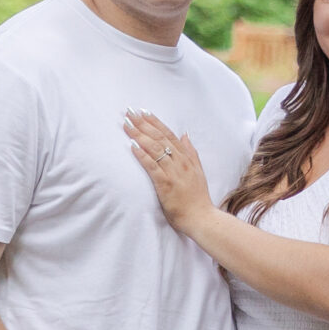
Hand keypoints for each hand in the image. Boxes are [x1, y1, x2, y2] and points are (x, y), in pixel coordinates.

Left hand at [124, 110, 213, 230]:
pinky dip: (142, 156)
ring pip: (155, 149)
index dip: (155, 122)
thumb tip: (185, 134)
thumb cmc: (198, 198)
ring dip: (139, 135)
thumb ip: (191, 152)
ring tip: (127, 125)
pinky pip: (152, 167)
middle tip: (130, 112)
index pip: (169, 135)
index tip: (143, 112)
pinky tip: (132, 147)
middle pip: (159, 138)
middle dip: (144, 124)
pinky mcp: (166, 184)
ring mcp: (173, 173)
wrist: (202, 217)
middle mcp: (180, 162)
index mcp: (186, 158)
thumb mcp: (198, 171)